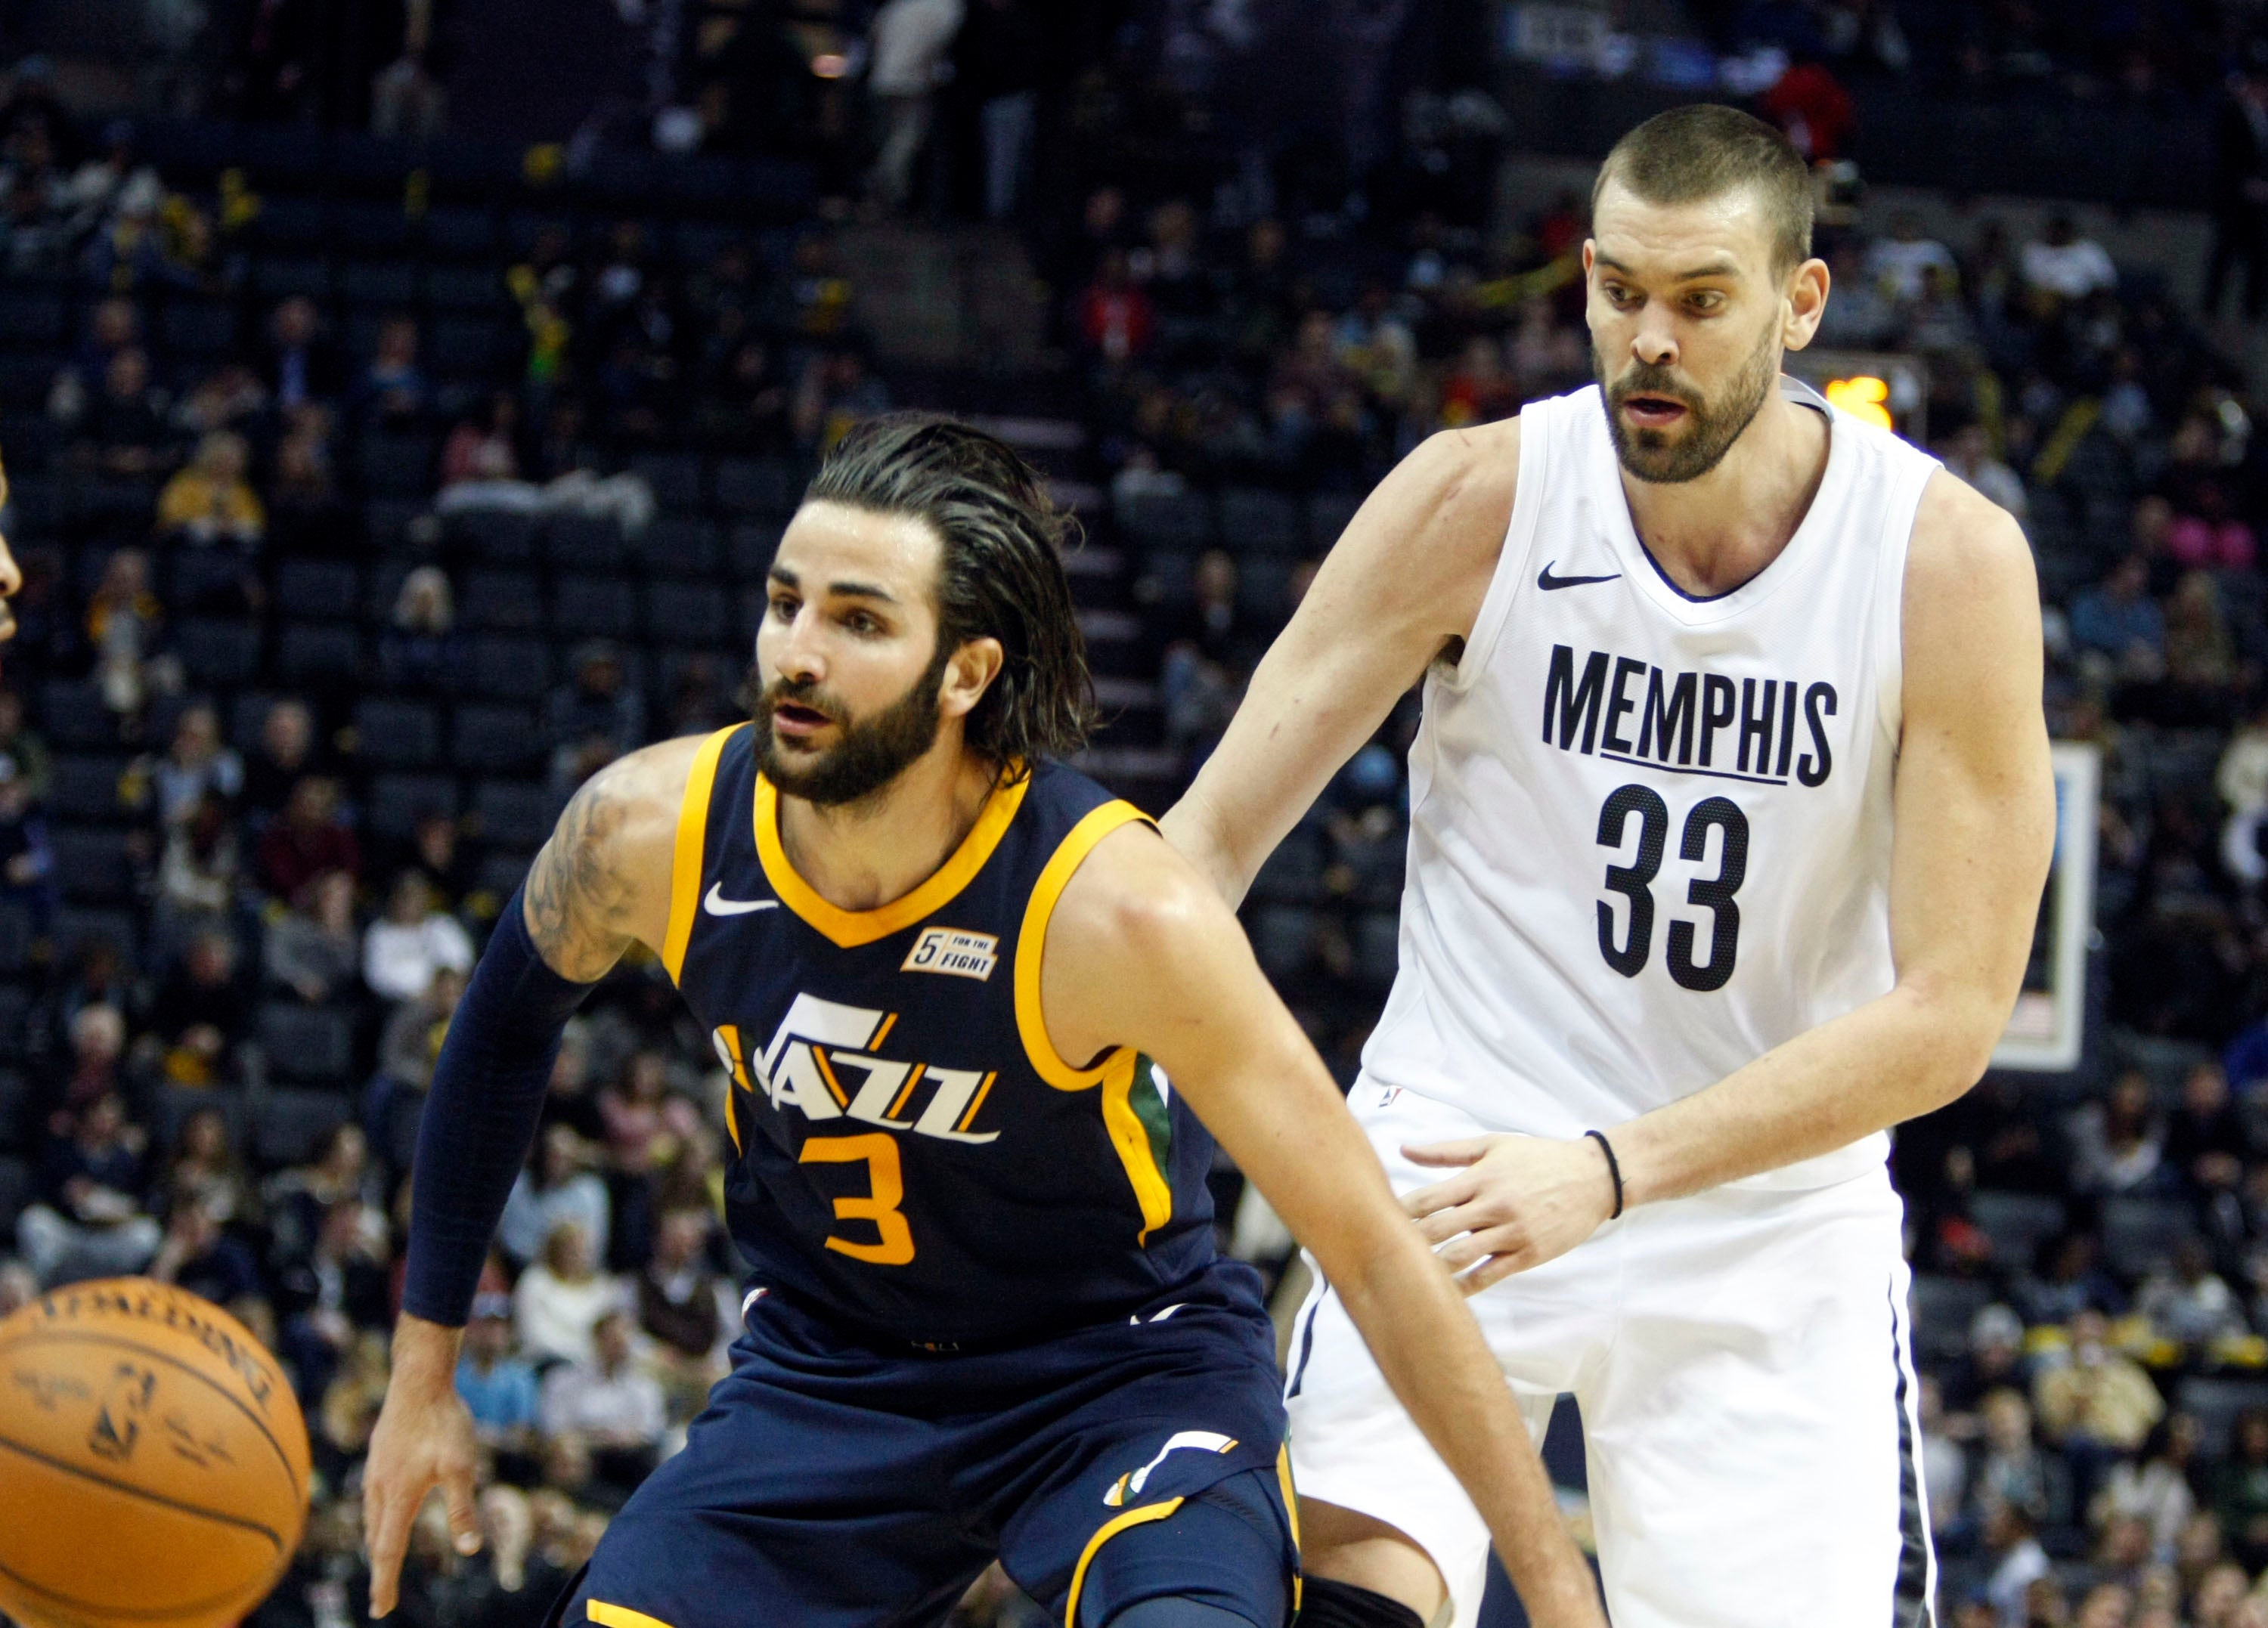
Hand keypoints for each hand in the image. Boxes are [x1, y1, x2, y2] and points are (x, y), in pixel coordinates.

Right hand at [364, 1320, 480, 1616]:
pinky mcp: (377, 1455)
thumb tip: (471, 1549)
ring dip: (376, 1542)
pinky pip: (372, 1496)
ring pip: (372, 1517)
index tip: (380, 1611)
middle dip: (380, 1567)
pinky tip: (383, 1510)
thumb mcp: (461, 1467)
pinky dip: (376, 1516)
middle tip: (382, 1592)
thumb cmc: (445, 1422)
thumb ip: (462, 1510)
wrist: (419, 1380)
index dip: (385, 1583)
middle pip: (376, 1539)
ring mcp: (375, 1470)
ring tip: (382, 1558)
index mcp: (399, 1497)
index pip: (388, 1551)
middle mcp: (380, 1488)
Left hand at [1402, 1134, 1617, 1291]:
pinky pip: (1489, 1275)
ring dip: (1431, 1268)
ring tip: (1405, 1277)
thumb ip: (1446, 1151)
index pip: (1429, 1199)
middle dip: (1407, 1243)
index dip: (1400, 1213)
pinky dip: (1464, 1287)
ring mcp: (1511, 1232)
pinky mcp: (1528, 1254)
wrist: (1593, 1177)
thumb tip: (1404, 1150)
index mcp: (1480, 1178)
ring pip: (1460, 1257)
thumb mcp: (1493, 1145)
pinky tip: (1444, 1294)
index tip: (1376, 1223)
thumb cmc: (1539, 1158)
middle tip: (1381, 1256)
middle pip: (1438, 1230)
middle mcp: (1493, 1206)